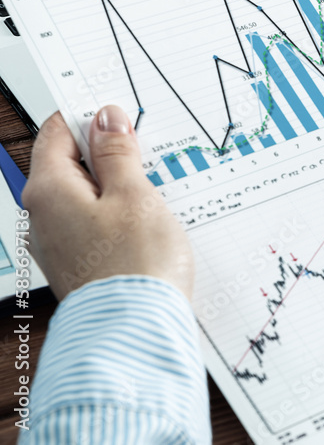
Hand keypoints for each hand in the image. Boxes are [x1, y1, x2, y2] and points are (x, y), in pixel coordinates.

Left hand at [22, 105, 193, 299]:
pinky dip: (120, 215)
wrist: (138, 331)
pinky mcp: (80, 263)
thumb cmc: (136, 266)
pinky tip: (148, 224)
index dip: (91, 118)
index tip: (122, 116)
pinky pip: (96, 223)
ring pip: (87, 195)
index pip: (58, 132)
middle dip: (110, 154)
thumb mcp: (135, 194)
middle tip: (147, 155)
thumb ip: (118, 153)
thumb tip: (106, 120)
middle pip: (72, 164)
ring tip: (155, 194)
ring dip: (120, 187)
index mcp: (49, 190)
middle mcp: (43, 216)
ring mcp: (60, 242)